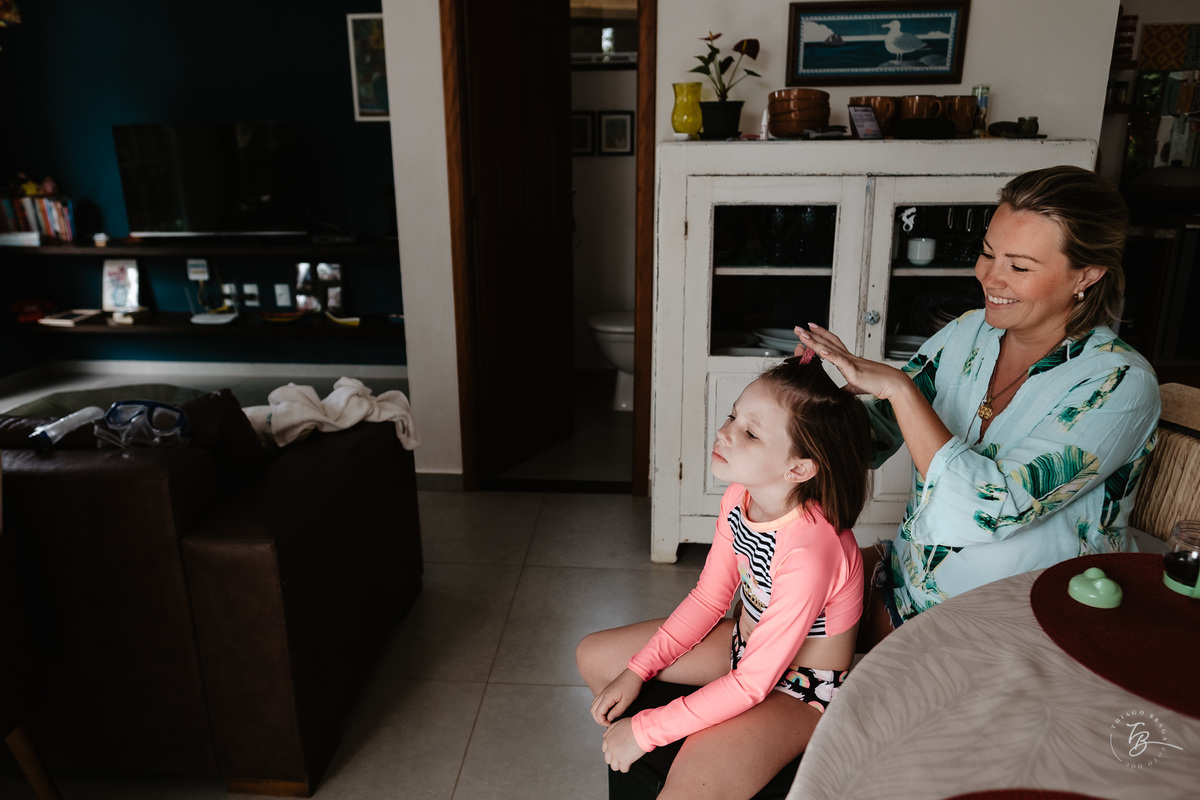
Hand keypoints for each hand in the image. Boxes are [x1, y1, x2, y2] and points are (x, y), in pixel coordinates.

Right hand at [590, 668, 642, 726]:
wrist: (634, 674)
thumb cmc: (632, 686)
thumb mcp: (627, 702)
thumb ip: (617, 711)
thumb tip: (609, 718)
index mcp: (607, 697)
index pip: (598, 713)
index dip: (602, 721)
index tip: (610, 724)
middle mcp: (603, 694)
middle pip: (593, 710)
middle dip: (598, 719)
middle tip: (607, 723)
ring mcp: (604, 692)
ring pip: (594, 705)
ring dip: (598, 713)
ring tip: (607, 718)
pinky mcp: (606, 691)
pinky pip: (598, 700)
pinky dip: (599, 708)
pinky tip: (608, 710)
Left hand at [602, 718, 647, 772]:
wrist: (642, 730)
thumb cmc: (633, 725)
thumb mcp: (619, 723)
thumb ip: (610, 729)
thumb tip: (605, 735)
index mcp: (609, 739)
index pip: (604, 749)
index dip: (611, 751)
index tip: (615, 751)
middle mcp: (611, 748)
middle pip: (608, 759)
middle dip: (614, 759)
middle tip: (621, 756)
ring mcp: (617, 755)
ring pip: (614, 766)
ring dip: (619, 765)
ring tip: (625, 761)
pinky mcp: (625, 761)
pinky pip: (623, 769)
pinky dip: (627, 767)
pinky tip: (630, 763)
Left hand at [794, 324, 909, 400]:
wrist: (892, 384)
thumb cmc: (877, 384)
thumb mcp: (854, 387)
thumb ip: (844, 389)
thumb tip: (835, 394)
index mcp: (847, 360)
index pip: (831, 344)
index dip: (820, 336)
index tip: (809, 329)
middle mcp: (847, 357)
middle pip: (826, 342)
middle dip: (811, 335)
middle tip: (797, 328)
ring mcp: (850, 362)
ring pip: (830, 348)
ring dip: (815, 341)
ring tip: (803, 333)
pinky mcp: (854, 370)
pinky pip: (840, 360)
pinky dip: (830, 355)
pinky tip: (820, 350)